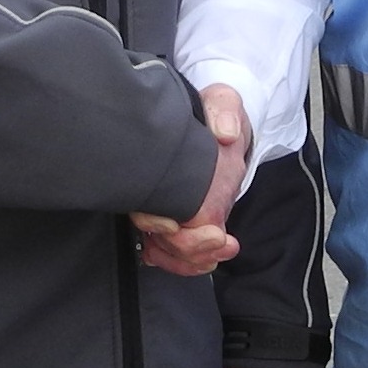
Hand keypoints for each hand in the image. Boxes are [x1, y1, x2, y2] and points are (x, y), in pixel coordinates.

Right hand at [132, 84, 248, 276]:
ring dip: (192, 259)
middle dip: (186, 247)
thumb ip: (224, 112)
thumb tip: (225, 133)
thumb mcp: (223, 103)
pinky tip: (215, 256)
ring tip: (224, 248)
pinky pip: (175, 255)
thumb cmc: (217, 115)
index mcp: (157, 166)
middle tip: (219, 238)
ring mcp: (167, 211)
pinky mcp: (183, 224)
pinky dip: (193, 263)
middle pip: (153, 236)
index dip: (154, 221)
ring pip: (163, 251)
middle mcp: (156, 193)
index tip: (177, 224)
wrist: (226, 129)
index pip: (141, 203)